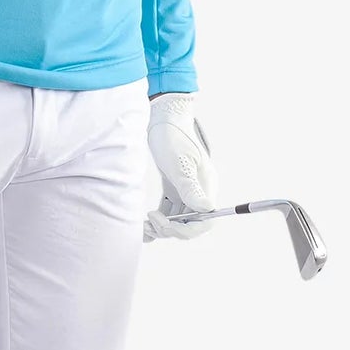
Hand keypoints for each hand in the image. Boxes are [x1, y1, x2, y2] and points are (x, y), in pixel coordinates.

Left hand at [142, 92, 215, 240]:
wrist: (163, 119)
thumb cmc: (173, 136)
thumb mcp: (179, 162)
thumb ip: (190, 187)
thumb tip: (206, 210)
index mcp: (206, 186)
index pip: (205, 220)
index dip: (187, 230)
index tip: (165, 224)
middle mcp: (199, 191)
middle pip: (190, 224)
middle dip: (170, 229)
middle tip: (148, 222)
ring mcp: (186, 191)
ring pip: (177, 221)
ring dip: (161, 227)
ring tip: (143, 224)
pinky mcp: (173, 189)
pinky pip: (168, 212)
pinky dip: (158, 220)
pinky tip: (144, 222)